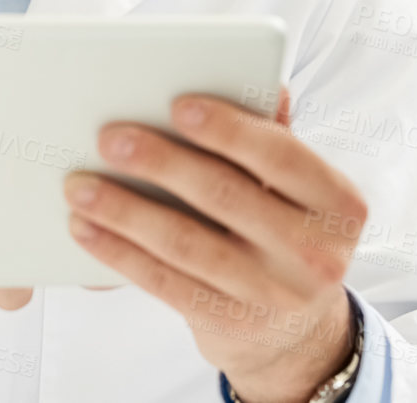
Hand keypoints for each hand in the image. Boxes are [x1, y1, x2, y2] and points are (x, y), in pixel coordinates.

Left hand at [62, 89, 365, 402]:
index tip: (177, 104)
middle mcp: (314, 253)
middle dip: (160, 162)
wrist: (297, 334)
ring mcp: (272, 295)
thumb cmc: (286, 233)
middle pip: (225, 195)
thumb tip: (265, 81)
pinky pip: (164, 282)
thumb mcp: (299, 191)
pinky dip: (119, 252)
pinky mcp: (230, 324)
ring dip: (124, 210)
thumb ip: (275, 137)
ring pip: (185, 243)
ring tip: (79, 184)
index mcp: (337, 203)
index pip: (281, 155)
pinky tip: (85, 228)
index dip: (228, 129)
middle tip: (108, 137)